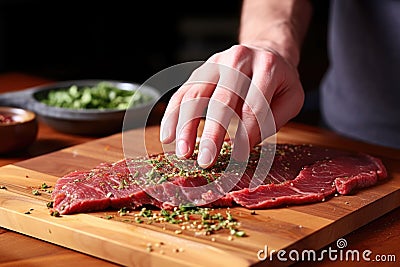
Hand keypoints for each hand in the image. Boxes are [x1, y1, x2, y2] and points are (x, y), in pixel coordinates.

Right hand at [160, 44, 303, 167]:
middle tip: (206, 160)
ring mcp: (215, 63)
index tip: (240, 157)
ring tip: (183, 153)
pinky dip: (173, 115)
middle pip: (222, 99)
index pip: (254, 105)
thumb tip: (244, 144)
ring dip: (186, 126)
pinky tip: (168, 136)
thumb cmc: (278, 82)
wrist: (264, 51)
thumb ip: (272, 120)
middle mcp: (238, 60)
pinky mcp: (199, 71)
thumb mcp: (290, 98)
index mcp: (267, 66)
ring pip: (195, 95)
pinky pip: (182, 93)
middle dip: (213, 133)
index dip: (246, 133)